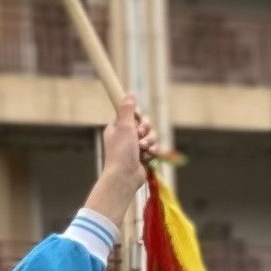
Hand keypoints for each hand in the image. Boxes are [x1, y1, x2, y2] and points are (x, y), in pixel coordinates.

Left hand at [84, 98, 156, 227]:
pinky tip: (148, 156)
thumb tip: (130, 93)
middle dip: (146, 129)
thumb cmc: (121, 151)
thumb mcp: (124, 126)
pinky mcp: (143, 155)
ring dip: (150, 141)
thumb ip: (128, 109)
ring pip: (151, 135)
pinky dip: (152, 150)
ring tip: (143, 148)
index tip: (138, 119)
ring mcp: (134, 146)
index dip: (138, 115)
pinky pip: (153, 147)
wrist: (125, 176)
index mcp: (117, 127)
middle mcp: (125, 135)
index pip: (131, 113)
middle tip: (140, 134)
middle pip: (144, 123)